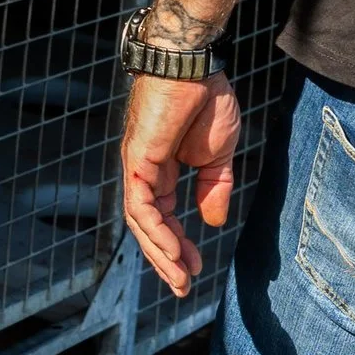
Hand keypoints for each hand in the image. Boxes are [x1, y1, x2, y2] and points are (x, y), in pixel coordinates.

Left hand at [121, 71, 242, 298]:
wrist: (195, 66)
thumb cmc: (205, 100)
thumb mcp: (218, 156)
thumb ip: (214, 188)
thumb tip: (212, 222)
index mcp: (160, 172)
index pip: (162, 219)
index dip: (178, 246)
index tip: (196, 269)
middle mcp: (143, 173)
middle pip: (147, 227)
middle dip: (165, 260)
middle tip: (183, 288)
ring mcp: (137, 167)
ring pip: (140, 222)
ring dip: (159, 254)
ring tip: (180, 279)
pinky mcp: (137, 160)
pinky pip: (141, 205)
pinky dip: (154, 231)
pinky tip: (172, 251)